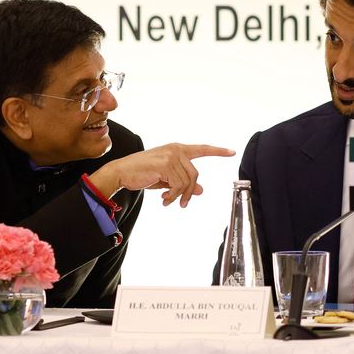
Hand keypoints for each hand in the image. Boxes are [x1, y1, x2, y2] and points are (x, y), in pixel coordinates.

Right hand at [89, 144, 235, 207]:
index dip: (218, 151)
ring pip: (187, 182)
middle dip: (189, 192)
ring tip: (168, 201)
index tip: (232, 152)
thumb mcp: (167, 179)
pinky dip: (172, 196)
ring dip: (178, 196)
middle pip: (195, 174)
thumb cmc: (143, 174)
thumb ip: (183, 182)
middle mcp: (176, 149)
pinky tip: (163, 199)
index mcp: (177, 149)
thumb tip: (201, 190)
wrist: (122, 172)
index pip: (202, 149)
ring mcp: (171, 156)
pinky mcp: (166, 165)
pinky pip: (178, 186)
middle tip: (182, 204)